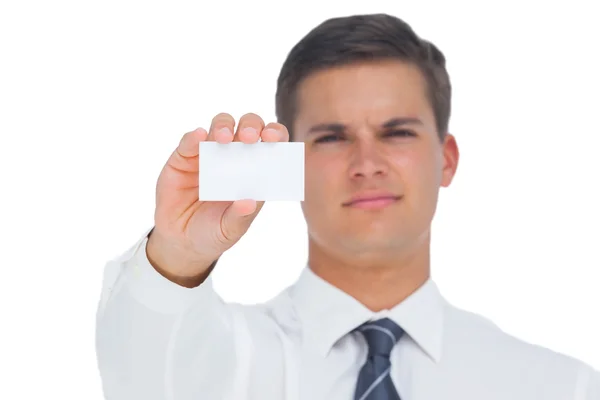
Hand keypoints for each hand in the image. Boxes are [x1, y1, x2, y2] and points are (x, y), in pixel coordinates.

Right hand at [147, 113, 289, 285]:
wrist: (180, 241)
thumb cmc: (213, 232)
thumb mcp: (230, 230)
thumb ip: (240, 216)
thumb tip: (251, 202)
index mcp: (254, 171)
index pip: (270, 144)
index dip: (275, 135)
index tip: (274, 138)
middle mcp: (234, 156)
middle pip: (247, 128)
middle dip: (251, 126)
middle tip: (250, 137)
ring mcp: (209, 154)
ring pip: (220, 126)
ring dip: (223, 126)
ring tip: (223, 137)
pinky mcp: (183, 158)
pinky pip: (189, 141)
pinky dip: (193, 137)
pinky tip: (198, 137)